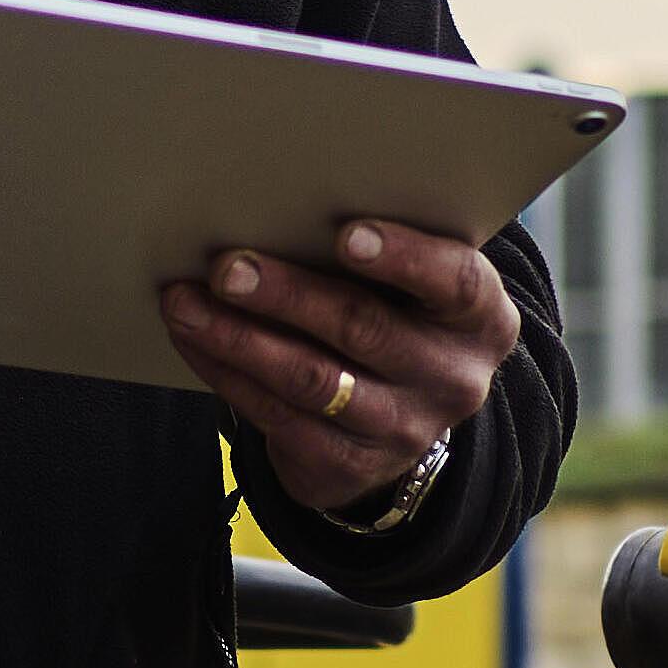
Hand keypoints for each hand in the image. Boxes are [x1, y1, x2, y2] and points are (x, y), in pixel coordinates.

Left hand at [163, 217, 514, 518]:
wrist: (398, 416)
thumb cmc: (397, 314)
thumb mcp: (415, 286)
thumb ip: (381, 252)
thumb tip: (278, 202)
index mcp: (482, 320)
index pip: (457, 283)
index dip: (404, 258)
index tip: (347, 234)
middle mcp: (452, 379)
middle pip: (365, 329)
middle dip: (288, 295)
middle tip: (227, 266)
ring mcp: (402, 430)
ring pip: (312, 380)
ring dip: (239, 338)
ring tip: (186, 303)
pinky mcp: (347, 465)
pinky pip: (276, 417)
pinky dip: (226, 373)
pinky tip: (194, 340)